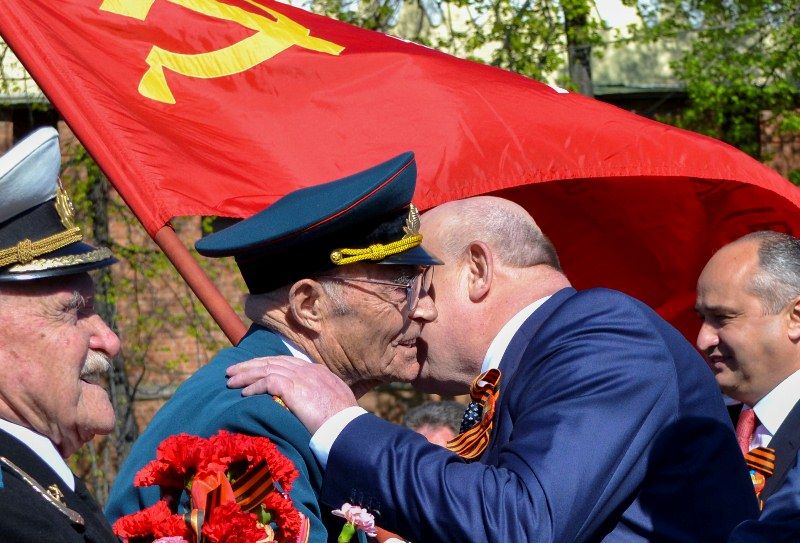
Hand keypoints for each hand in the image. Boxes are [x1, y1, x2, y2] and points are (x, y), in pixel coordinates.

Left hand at [226, 356, 357, 433]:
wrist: (346, 426)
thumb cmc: (342, 421)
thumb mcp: (335, 402)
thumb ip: (321, 397)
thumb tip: (314, 404)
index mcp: (317, 371)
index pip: (286, 361)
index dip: (267, 363)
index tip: (254, 368)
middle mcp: (308, 370)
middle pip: (273, 361)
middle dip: (251, 365)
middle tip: (233, 371)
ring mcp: (301, 377)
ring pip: (266, 369)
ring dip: (246, 375)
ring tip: (231, 381)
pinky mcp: (293, 387)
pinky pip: (267, 382)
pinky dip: (253, 387)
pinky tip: (243, 394)